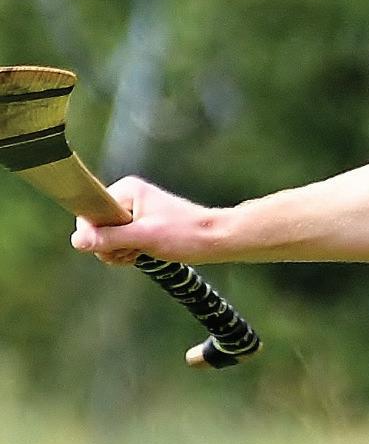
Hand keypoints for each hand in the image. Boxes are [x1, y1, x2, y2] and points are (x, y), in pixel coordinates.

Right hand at [71, 176, 211, 265]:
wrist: (216, 239)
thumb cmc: (186, 234)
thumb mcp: (144, 237)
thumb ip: (110, 238)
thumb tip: (77, 241)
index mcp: (126, 190)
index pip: (88, 214)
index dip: (95, 235)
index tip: (117, 245)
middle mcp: (127, 197)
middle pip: (96, 228)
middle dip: (111, 246)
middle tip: (134, 250)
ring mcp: (134, 211)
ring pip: (108, 238)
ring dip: (120, 251)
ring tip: (142, 251)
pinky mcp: (140, 224)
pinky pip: (120, 241)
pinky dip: (128, 252)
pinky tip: (143, 253)